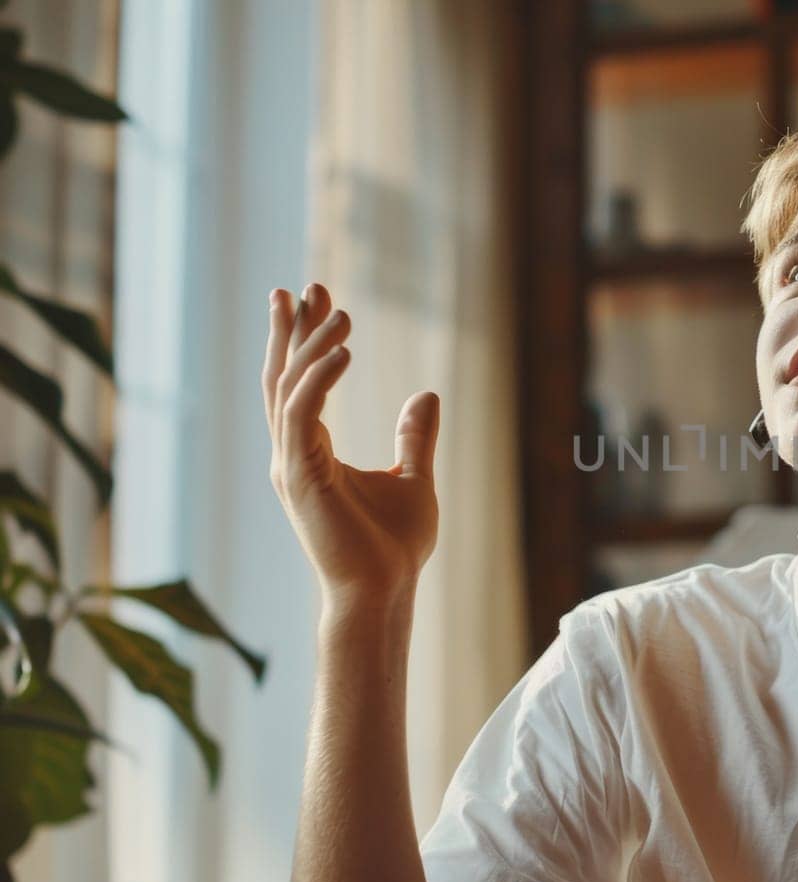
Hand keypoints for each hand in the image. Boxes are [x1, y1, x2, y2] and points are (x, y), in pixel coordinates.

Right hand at [262, 283, 441, 620]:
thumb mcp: (413, 477)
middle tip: (302, 286)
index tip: (312, 299)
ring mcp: (291, 465)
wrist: (385, 591)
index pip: (299, 385)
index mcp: (311, 453)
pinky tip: (344, 351)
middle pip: (282, 377)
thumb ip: (415, 437)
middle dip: (291, 330)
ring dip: (310, 346)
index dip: (303, 341)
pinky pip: (303, 413)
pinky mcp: (300, 476)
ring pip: (289, 389)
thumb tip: (425, 396)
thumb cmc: (394, 547)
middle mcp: (292, 455)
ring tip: (338, 311)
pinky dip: (319, 378)